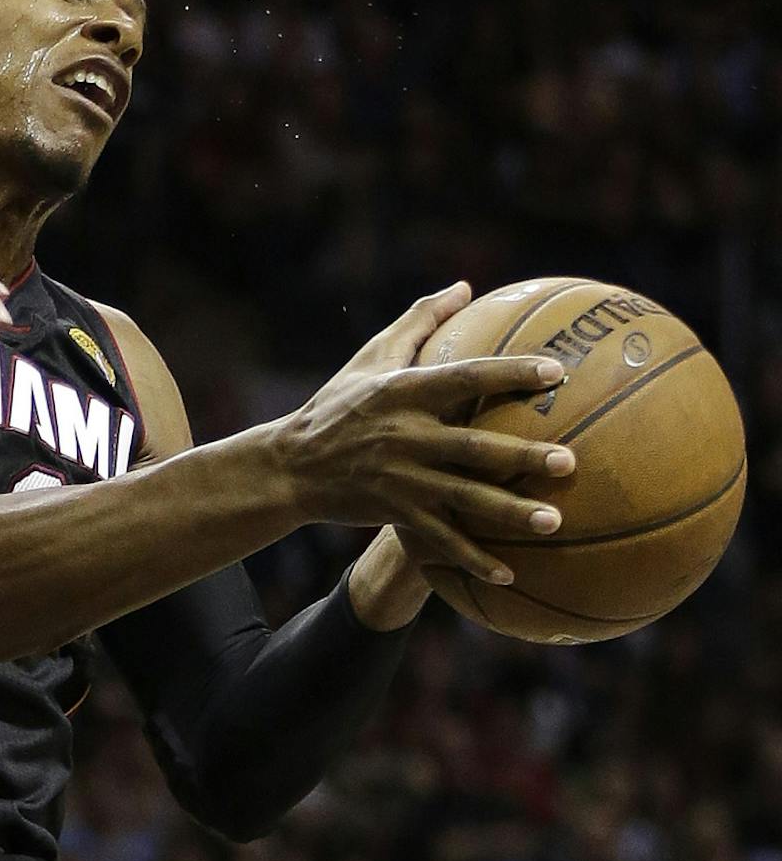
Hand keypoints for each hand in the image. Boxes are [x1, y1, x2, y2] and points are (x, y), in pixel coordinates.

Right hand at [274, 281, 577, 584]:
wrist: (290, 465)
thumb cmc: (338, 404)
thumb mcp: (370, 357)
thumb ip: (418, 320)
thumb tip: (465, 286)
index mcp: (402, 392)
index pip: (465, 377)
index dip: (510, 373)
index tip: (556, 371)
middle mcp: (404, 435)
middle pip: (472, 446)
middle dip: (521, 455)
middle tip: (570, 460)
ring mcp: (399, 478)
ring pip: (463, 498)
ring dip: (509, 512)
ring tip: (554, 521)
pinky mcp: (393, 512)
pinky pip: (439, 539)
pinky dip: (471, 558)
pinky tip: (508, 573)